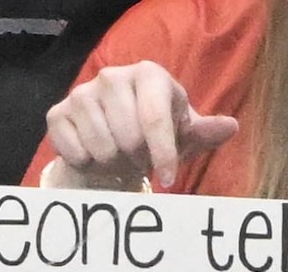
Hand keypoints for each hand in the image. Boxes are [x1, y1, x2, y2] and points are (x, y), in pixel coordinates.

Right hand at [40, 60, 235, 191]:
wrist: (113, 146)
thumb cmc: (155, 138)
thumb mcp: (184, 137)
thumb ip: (205, 133)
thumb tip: (230, 127)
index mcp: (149, 75)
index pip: (154, 118)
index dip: (163, 154)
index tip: (170, 181)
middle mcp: (113, 76)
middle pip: (127, 136)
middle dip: (137, 158)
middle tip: (139, 157)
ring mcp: (82, 92)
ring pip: (101, 146)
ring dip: (113, 163)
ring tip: (118, 155)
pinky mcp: (58, 113)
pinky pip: (76, 151)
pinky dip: (88, 164)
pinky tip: (94, 155)